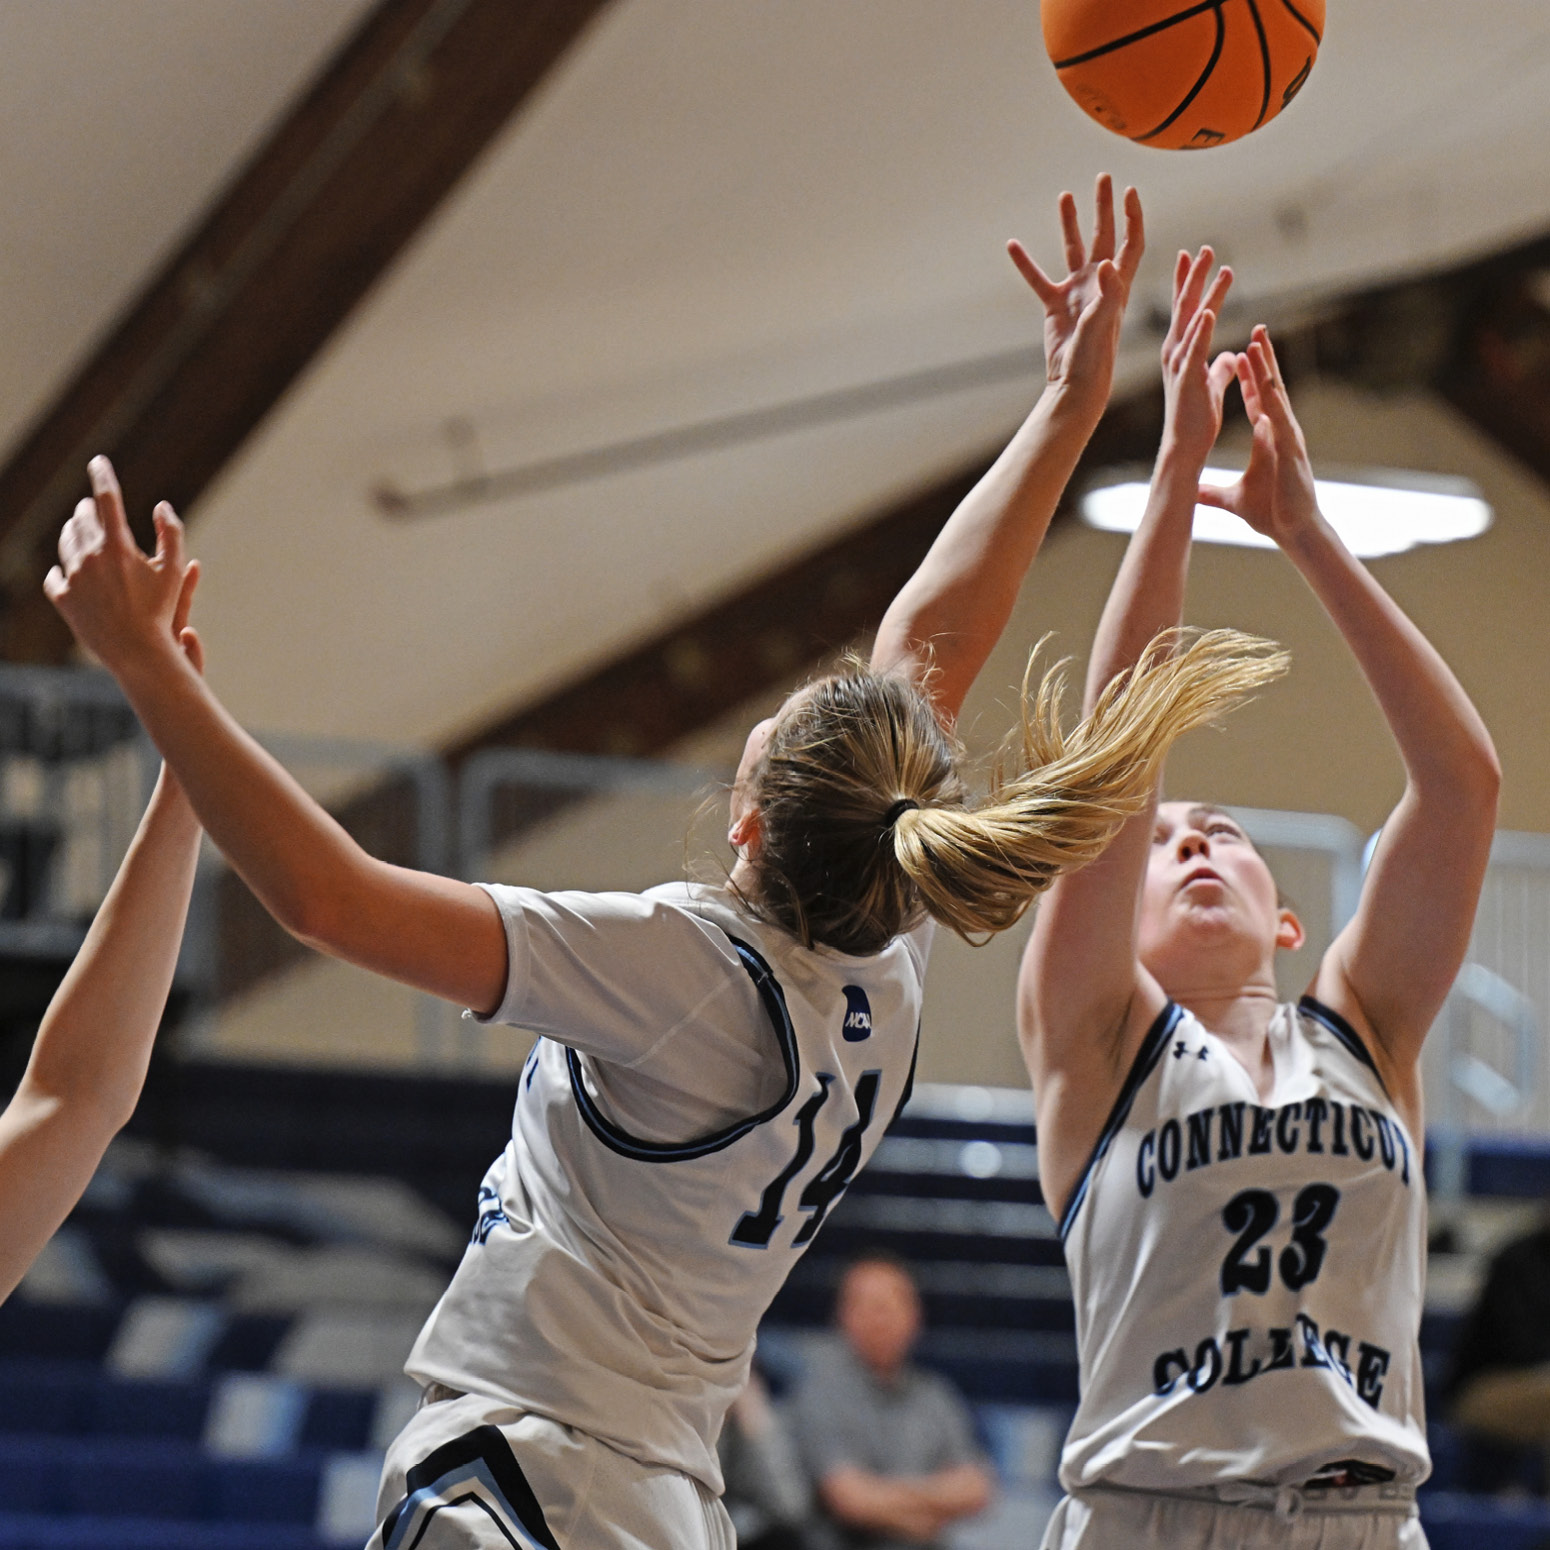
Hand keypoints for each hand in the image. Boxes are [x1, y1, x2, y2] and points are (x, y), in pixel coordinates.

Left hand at [44, 457, 194, 672]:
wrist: (136, 652)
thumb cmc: (162, 612)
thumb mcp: (175, 571)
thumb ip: (172, 534)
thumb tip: (161, 506)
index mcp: (117, 546)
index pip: (107, 499)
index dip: (102, 476)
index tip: (98, 461)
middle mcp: (89, 557)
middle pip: (82, 519)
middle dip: (88, 509)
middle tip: (92, 506)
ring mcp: (72, 577)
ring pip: (66, 543)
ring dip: (73, 533)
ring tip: (80, 532)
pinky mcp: (62, 598)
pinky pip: (54, 576)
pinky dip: (61, 570)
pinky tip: (66, 570)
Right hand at [1008, 173, 1143, 408]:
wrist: (1075, 382)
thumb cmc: (1095, 357)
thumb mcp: (1102, 323)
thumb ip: (1106, 293)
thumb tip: (1103, 262)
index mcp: (1117, 284)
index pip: (1131, 242)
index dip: (1133, 217)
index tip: (1130, 191)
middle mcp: (1099, 283)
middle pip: (1105, 236)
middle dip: (1105, 207)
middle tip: (1103, 178)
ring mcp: (1077, 292)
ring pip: (1074, 249)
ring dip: (1071, 223)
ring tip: (1066, 195)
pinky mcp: (1056, 305)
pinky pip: (1038, 279)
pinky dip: (1026, 264)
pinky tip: (1013, 245)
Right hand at [1160, 247, 1235, 466]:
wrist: (1184, 449)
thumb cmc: (1196, 421)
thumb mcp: (1211, 386)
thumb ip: (1219, 368)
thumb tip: (1230, 356)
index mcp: (1180, 353)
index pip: (1185, 311)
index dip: (1188, 283)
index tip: (1193, 256)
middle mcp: (1175, 354)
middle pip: (1185, 307)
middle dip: (1194, 277)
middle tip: (1205, 249)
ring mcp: (1180, 365)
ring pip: (1194, 321)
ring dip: (1205, 292)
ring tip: (1216, 266)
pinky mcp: (1189, 380)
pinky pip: (1196, 351)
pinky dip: (1202, 330)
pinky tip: (1210, 311)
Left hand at [1198, 327, 1318, 545]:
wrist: (1293, 530)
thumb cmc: (1270, 513)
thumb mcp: (1232, 499)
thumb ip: (1211, 493)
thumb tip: (1190, 493)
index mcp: (1266, 437)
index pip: (1257, 399)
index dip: (1248, 376)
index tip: (1237, 353)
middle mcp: (1279, 431)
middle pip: (1270, 388)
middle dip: (1262, 360)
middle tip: (1255, 329)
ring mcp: (1288, 439)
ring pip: (1277, 396)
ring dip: (1267, 370)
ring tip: (1258, 343)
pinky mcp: (1292, 452)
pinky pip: (1282, 423)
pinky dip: (1275, 404)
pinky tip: (1269, 387)